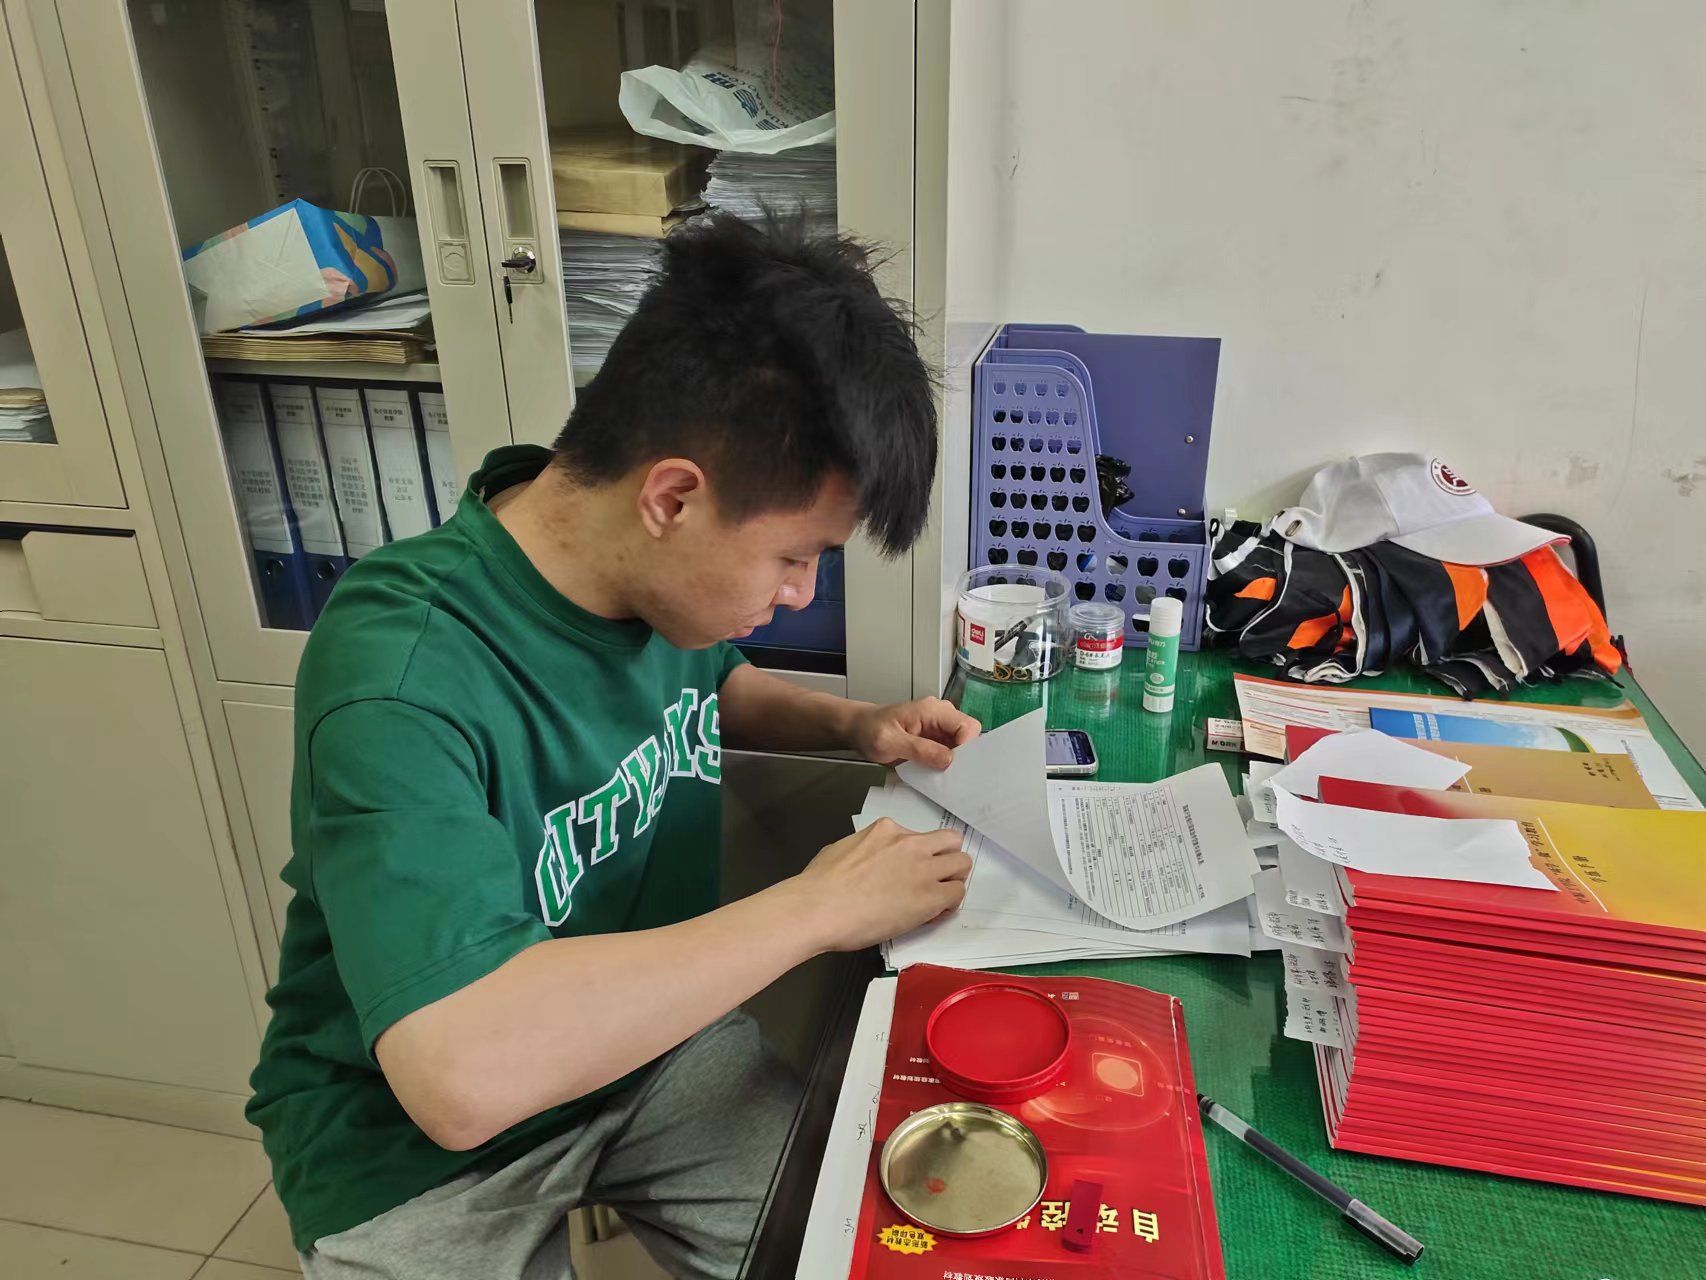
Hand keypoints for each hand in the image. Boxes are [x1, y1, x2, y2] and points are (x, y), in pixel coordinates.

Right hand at [789, 819, 971, 951]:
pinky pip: (957, 894)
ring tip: (938, 896)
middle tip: (935, 878)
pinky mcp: (930, 897)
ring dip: (953, 878)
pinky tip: (933, 914)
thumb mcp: (843, 848)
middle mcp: (910, 844)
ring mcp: (923, 869)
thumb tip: (868, 860)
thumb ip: (865, 849)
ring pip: (962, 864)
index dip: (919, 854)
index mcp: (887, 830)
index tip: (912, 869)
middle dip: (946, 858)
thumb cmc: (820, 884)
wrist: (820, 908)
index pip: (920, 836)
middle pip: (951, 841)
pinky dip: (949, 904)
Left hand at [847, 697, 980, 769]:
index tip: (956, 766)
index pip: (967, 726)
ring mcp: (939, 728)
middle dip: (964, 758)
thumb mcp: (890, 742)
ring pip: (961, 747)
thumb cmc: (870, 730)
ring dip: (955, 763)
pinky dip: (946, 765)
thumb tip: (948, 760)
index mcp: (932, 710)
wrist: (859, 728)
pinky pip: (950, 753)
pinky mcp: (935, 740)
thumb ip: (919, 750)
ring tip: (942, 778)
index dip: (968, 747)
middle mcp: (941, 716)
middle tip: (951, 777)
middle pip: (968, 737)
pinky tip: (937, 775)